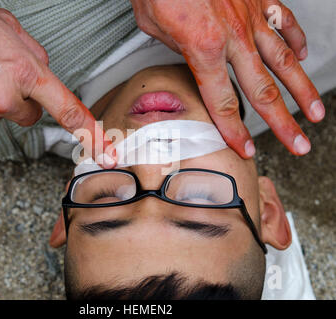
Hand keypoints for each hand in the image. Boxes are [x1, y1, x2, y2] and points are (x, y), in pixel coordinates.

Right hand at [0, 0, 115, 166]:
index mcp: (24, 71)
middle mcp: (4, 98)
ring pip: (0, 118)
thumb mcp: (7, 28)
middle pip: (29, 116)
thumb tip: (45, 78)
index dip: (90, 134)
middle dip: (18, 101)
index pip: (67, 110)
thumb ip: (34, 55)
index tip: (104, 153)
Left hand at [130, 0, 324, 156]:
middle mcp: (233, 37)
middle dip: (284, 123)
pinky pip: (283, 21)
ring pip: (283, 61)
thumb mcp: (153, 26)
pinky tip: (304, 55)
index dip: (235, 132)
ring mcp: (248, 16)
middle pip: (263, 91)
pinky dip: (296, 39)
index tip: (247, 150)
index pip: (223, 103)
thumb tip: (189, 58)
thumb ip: (176, 49)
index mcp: (204, 49)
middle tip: (299, 144)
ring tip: (316, 113)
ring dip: (301, 90)